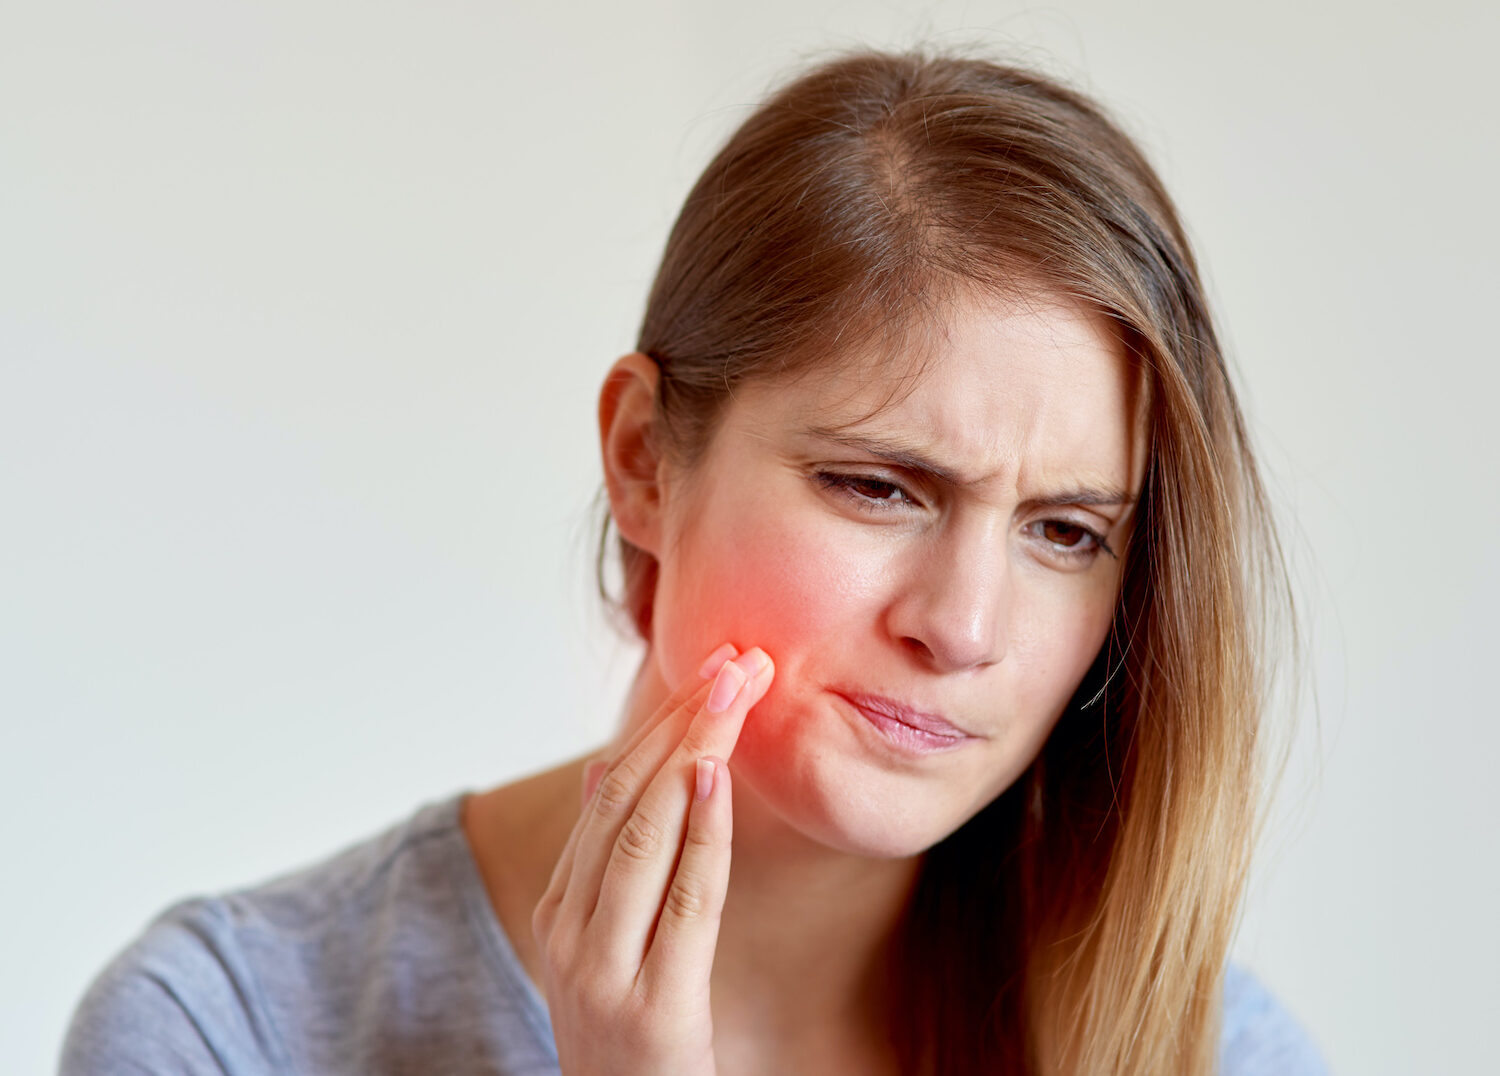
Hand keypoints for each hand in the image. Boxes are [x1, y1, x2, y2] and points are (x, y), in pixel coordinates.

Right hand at [533, 644, 774, 1075]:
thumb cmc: (630, 1036)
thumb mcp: (605, 946)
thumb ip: (605, 863)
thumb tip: (603, 767)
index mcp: (560, 910)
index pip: (608, 791)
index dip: (658, 722)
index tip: (706, 668)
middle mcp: (569, 932)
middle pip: (624, 800)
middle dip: (680, 721)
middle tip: (731, 660)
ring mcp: (602, 971)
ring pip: (645, 837)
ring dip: (693, 753)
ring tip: (733, 692)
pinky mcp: (653, 1009)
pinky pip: (683, 902)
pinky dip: (700, 833)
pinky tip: (716, 777)